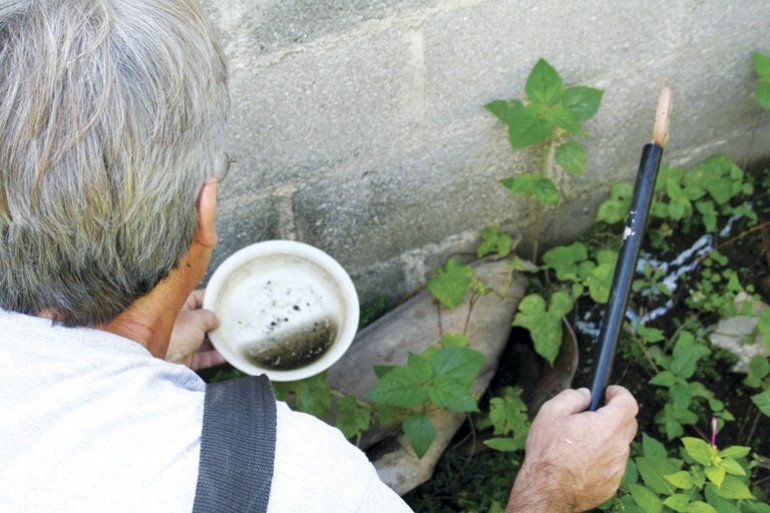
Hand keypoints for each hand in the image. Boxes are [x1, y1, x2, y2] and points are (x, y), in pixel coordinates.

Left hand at [165, 289, 225, 369]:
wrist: (156, 360)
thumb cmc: (172, 335)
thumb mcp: (197, 319)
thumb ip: (210, 316)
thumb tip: (216, 320)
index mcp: (178, 307)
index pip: (198, 298)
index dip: (212, 299)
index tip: (225, 302)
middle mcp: (178, 323)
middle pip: (202, 320)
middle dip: (216, 322)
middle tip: (231, 322)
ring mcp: (180, 341)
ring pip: (202, 339)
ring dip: (216, 341)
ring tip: (231, 339)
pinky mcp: (182, 358)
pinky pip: (201, 356)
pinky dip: (213, 357)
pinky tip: (225, 355)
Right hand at [506, 386, 637, 512]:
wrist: (546, 491)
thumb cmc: (547, 451)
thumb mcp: (551, 413)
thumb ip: (572, 397)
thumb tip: (586, 394)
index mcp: (608, 426)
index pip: (628, 403)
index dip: (620, 393)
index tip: (609, 392)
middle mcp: (619, 447)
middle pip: (628, 424)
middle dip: (615, 414)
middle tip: (594, 415)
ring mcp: (617, 468)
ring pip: (619, 446)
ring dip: (606, 439)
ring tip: (580, 443)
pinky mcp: (612, 484)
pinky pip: (612, 465)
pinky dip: (602, 459)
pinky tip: (580, 462)